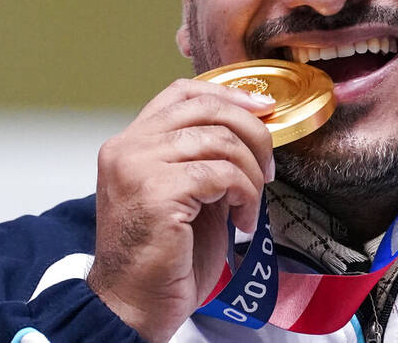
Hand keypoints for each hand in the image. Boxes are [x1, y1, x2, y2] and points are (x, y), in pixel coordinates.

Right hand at [87, 79, 274, 341]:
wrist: (135, 305)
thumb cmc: (162, 255)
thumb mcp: (186, 192)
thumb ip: (206, 157)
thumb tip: (253, 131)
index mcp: (132, 143)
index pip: (182, 93)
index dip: (228, 93)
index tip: (261, 107)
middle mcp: (128, 147)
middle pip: (206, 108)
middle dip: (252, 132)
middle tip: (268, 167)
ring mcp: (138, 167)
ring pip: (220, 141)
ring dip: (250, 174)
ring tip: (250, 204)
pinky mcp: (157, 192)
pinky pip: (222, 175)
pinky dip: (244, 195)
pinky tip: (241, 221)